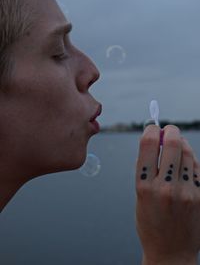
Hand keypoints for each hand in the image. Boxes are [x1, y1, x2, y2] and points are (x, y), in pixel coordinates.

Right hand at [135, 125, 199, 264]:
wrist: (171, 252)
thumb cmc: (150, 222)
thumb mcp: (139, 195)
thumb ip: (146, 167)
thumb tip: (156, 140)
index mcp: (144, 186)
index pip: (148, 144)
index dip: (151, 129)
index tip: (152, 127)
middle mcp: (166, 187)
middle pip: (173, 143)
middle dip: (171, 131)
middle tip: (169, 131)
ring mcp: (187, 192)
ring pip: (188, 153)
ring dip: (182, 144)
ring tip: (177, 148)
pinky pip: (197, 167)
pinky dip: (191, 159)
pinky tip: (186, 164)